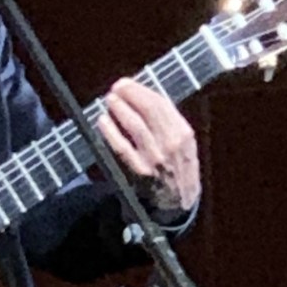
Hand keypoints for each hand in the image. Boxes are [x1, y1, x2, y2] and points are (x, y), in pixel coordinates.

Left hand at [97, 79, 200, 214]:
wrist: (179, 202)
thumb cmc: (177, 168)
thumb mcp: (183, 143)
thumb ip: (167, 122)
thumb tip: (142, 97)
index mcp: (183, 133)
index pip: (160, 104)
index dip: (141, 91)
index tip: (128, 84)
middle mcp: (172, 144)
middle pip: (148, 110)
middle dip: (130, 95)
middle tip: (117, 87)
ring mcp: (156, 158)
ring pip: (135, 126)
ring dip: (120, 109)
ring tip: (110, 99)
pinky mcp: (140, 172)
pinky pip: (122, 148)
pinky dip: (111, 132)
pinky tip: (103, 120)